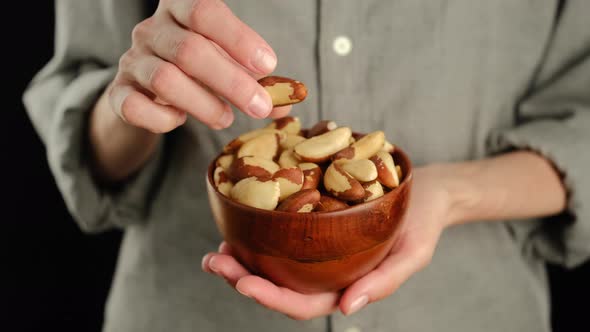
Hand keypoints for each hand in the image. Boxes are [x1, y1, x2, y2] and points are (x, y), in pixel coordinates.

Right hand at [109, 0, 289, 132]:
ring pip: (165, 80)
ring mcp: (131, 60)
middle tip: (260, 106)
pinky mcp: (118, 93)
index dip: (238, 38)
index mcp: (180, 8)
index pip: (205, 10)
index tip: (268, 65)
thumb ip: (257, 80)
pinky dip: (163, 120)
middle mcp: (151, 29)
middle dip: (232, 82)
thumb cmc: (199, 71)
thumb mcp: (230, 66)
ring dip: (204, 104)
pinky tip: (180, 121)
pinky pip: (135, 107)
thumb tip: (288, 100)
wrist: (148, 91)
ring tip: (226, 119)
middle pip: (190, 50)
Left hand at [201, 166, 454, 319]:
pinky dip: (258, 232)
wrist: (426, 191)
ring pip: (275, 263)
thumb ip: (383, 282)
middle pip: (279, 286)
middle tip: (213, 262)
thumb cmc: (423, 222)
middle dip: (242, 278)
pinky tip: (239, 222)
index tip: (243, 282)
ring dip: (242, 259)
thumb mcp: (413, 253)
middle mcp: (327, 273)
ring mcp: (319, 252)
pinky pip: (283, 235)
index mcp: (347, 286)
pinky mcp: (315, 225)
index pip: (304, 304)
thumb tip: (347, 308)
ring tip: (216, 249)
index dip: (272, 298)